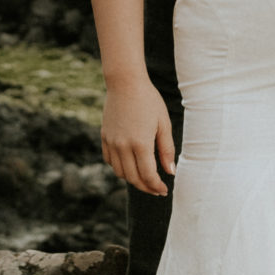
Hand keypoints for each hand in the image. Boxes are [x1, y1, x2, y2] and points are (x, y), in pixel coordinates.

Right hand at [101, 74, 176, 195]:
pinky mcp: (104, 137)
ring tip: (144, 178)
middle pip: (133, 178)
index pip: (148, 175)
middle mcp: (123, 146)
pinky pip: (110, 161)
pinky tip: (130, 165)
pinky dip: (120, 168)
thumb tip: (170, 172)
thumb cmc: (149, 101)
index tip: (163, 190)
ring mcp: (111, 142)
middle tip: (156, 189)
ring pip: (120, 172)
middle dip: (146, 187)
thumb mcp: (163, 124)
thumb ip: (166, 150)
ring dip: (132, 179)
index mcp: (140, 143)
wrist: (125, 83)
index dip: (156, 186)